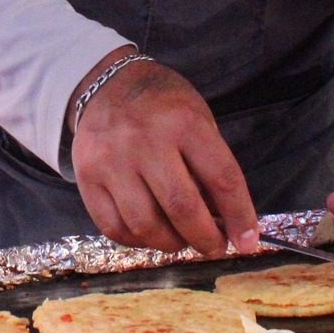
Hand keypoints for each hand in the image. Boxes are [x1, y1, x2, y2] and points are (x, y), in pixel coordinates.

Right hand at [68, 52, 259, 258]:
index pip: (222, 179)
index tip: (246, 241)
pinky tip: (150, 233)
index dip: (239, 217)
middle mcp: (145, 141)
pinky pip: (114, 227)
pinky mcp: (86, 177)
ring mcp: (111, 160)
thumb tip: (224, 222)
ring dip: (171, 243)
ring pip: (145, 225)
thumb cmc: (162, 106)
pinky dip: (138, 240)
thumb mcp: (197, 119)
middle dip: (205, 239)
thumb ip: (209, 167)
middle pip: (182, 208)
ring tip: (181, 239)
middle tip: (214, 247)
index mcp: (184, 122)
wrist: (106, 85)